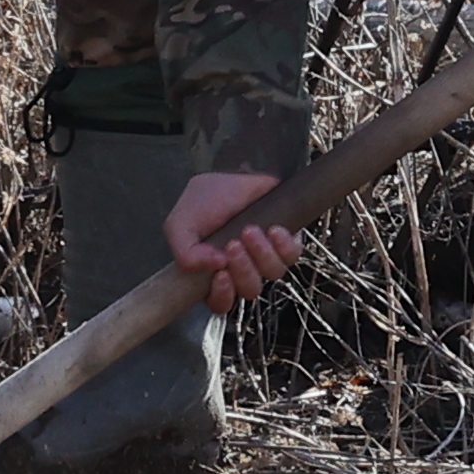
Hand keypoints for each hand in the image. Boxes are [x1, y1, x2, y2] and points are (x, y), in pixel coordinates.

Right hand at [167, 169, 304, 310]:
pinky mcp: (285, 242)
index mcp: (213, 272)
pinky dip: (282, 244)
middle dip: (243, 269)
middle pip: (250, 290)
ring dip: (261, 253)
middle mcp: (241, 269)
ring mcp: (265, 257)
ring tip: (249, 229)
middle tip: (233, 244)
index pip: (220, 303)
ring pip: (273, 274)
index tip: (221, 274)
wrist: (233, 170)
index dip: (223, 296)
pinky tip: (272, 228)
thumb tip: (214, 266)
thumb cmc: (207, 198)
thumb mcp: (181, 224)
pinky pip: (292, 256)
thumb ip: (185, 252)